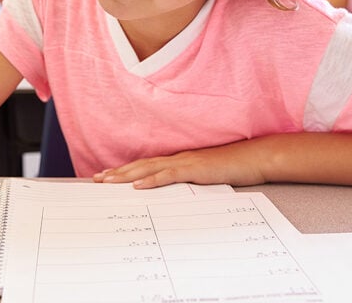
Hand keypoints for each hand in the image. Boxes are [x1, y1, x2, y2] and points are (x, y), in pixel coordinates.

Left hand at [92, 141, 265, 188]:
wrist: (254, 159)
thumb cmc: (234, 168)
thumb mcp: (207, 178)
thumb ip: (190, 182)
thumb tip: (176, 193)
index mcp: (180, 160)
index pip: (146, 165)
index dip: (125, 170)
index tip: (106, 176)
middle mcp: (178, 158)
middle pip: (141, 165)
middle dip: (117, 172)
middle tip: (97, 179)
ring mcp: (186, 162)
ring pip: (149, 168)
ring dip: (127, 175)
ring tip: (108, 181)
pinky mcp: (195, 169)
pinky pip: (170, 175)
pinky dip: (152, 180)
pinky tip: (139, 186)